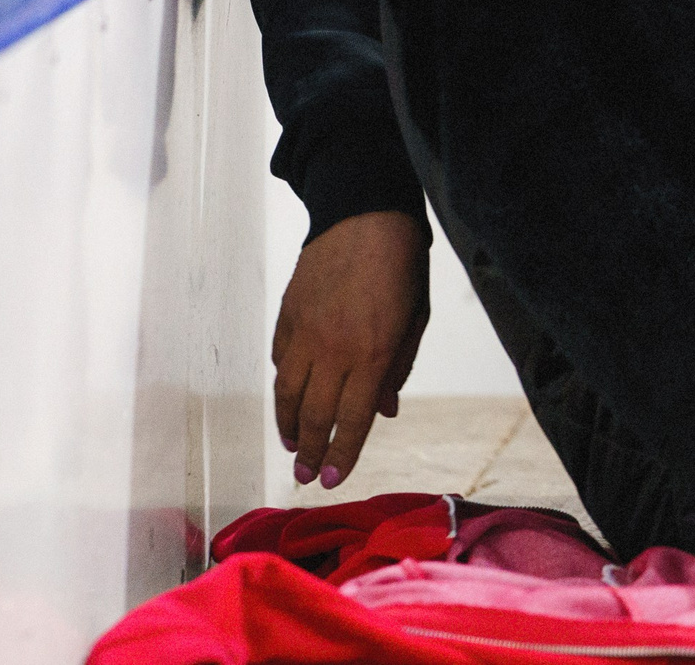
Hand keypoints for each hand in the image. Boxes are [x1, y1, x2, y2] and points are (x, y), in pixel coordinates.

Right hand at [274, 209, 428, 489]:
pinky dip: (282, 383)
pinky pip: (280, 359)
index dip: (341, 455)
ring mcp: (306, 331)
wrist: (367, 214)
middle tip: (304, 472)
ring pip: (287, 392)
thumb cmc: (402, 267)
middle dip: (308, 449)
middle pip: (314, 414)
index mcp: (372, 355)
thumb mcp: (414, 321)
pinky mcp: (288, 313)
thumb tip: (383, 411)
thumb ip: (396, 369)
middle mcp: (334, 350)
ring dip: (287, 424)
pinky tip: (287, 397)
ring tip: (290, 443)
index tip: (330, 479)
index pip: (352, 420)